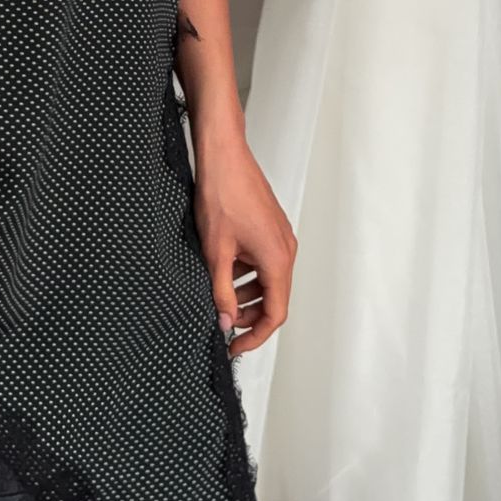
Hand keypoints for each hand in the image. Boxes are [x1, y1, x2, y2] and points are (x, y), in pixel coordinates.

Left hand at [191, 122, 295, 356]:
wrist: (224, 155)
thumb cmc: (222, 193)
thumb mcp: (215, 251)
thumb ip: (221, 291)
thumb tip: (225, 321)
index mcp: (277, 259)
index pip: (275, 313)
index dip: (255, 335)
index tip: (236, 346)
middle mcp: (285, 249)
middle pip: (275, 298)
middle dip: (250, 315)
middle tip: (224, 322)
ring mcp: (280, 237)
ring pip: (268, 279)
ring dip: (247, 294)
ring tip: (220, 297)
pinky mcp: (270, 227)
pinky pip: (264, 260)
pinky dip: (247, 273)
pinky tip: (225, 270)